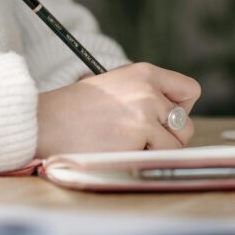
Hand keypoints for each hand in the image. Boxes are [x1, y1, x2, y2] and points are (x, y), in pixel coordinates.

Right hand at [35, 62, 200, 157]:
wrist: (45, 121)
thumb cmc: (75, 110)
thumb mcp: (115, 87)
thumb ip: (146, 95)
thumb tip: (175, 116)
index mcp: (145, 73)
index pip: (190, 91)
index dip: (181, 110)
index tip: (163, 120)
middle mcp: (149, 89)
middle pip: (186, 124)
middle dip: (168, 138)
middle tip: (139, 140)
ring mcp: (146, 110)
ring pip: (177, 143)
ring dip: (156, 151)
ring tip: (126, 145)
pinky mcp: (140, 132)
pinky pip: (161, 156)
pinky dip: (144, 160)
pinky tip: (120, 151)